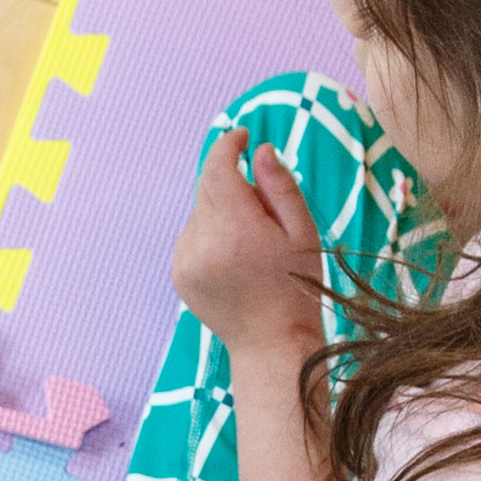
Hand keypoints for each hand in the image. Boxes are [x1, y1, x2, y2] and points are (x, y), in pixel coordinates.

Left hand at [169, 133, 326, 358]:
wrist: (271, 343)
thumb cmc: (296, 286)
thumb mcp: (302, 232)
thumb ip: (280, 186)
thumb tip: (259, 150)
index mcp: (236, 230)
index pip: (217, 167)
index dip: (229, 145)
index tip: (243, 136)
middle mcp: (203, 243)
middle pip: (208, 187)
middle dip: (233, 185)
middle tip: (264, 213)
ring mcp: (186, 260)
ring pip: (200, 211)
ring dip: (222, 212)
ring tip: (251, 247)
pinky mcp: (178, 273)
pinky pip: (192, 235)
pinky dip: (211, 235)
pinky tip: (234, 260)